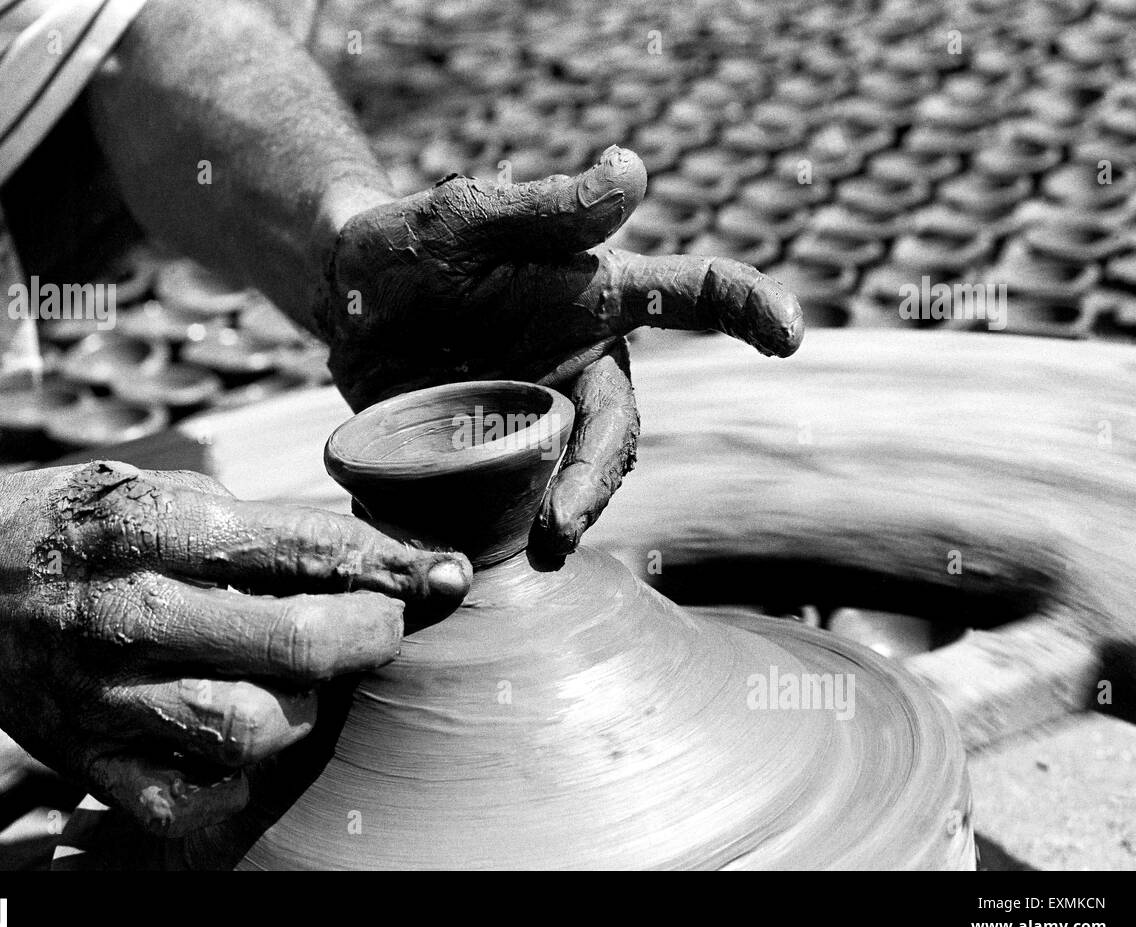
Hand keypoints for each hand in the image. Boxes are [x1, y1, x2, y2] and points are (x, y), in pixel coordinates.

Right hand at [0, 462, 470, 835]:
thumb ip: (243, 523)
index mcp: (148, 525)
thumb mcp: (147, 488)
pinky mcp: (86, 759)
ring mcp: (104, 697)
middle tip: (390, 626)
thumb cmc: (67, 525)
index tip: (445, 572)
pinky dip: (234, 776)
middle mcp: (128, 611)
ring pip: (253, 729)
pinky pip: (190, 794)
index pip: (300, 547)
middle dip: (371, 635)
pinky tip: (242, 733)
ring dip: (307, 709)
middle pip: (296, 644)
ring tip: (307, 682)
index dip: (389, 561)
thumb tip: (363, 552)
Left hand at [316, 146, 803, 554]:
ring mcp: (539, 414)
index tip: (789, 334)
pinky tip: (478, 550)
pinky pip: (517, 498)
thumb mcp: (466, 217)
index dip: (747, 308)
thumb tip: (631, 167)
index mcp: (595, 297)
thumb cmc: (412, 243)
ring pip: (575, 473)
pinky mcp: (496, 454)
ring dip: (561, 511)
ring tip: (532, 547)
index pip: (691, 294)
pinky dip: (508, 527)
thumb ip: (545, 208)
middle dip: (599, 475)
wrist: (347, 301)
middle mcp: (581, 363)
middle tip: (561, 521)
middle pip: (619, 427)